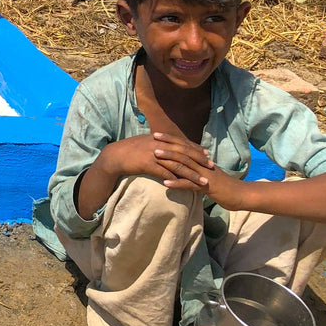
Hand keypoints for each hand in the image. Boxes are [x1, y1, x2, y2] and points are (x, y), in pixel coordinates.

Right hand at [79, 133, 213, 218]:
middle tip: (211, 166)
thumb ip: (158, 143)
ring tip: (203, 181)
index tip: (206, 154)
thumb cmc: (128, 150)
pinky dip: (176, 180)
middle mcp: (158, 144)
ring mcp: (153, 154)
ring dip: (192, 174)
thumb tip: (168, 146)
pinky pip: (165, 173)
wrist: (114, 156)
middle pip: (183, 152)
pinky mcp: (148, 164)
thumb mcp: (145, 142)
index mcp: (159, 138)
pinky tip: (185, 186)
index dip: (195, 148)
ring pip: (177, 164)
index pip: (181, 142)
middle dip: (199, 160)